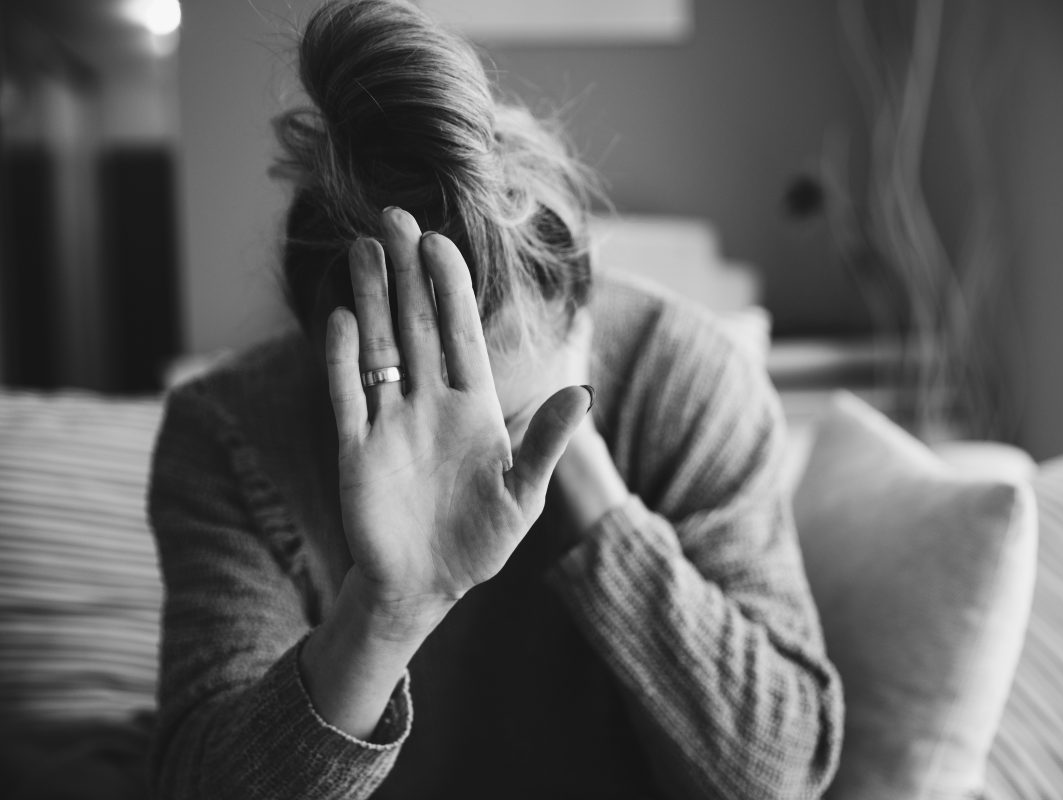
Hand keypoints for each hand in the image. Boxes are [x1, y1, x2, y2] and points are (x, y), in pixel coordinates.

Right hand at [325, 208, 591, 618]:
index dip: (450, 288)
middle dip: (406, 272)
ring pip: (380, 348)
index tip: (440, 241)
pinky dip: (344, 359)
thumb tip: (586, 389)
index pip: (461, 333)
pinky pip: (348, 396)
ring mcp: (390, 423)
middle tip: (394, 216)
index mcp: (473, 407)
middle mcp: (430, 403)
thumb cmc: (482, 539)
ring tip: (365, 249)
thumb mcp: (525, 493)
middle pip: (416, 326)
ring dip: (372, 300)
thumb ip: (548, 441)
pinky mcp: (357, 449)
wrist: (427, 585)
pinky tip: (343, 317)